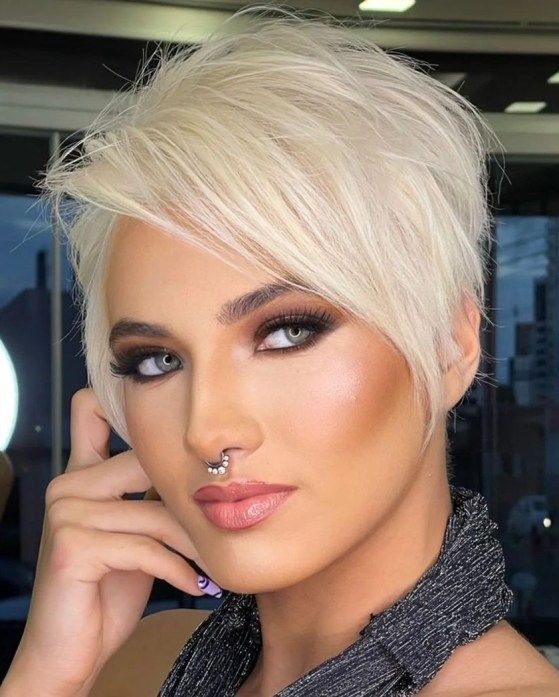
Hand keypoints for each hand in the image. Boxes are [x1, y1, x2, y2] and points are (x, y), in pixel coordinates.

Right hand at [2, 387, 207, 695]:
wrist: (70, 651)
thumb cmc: (108, 589)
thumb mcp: (133, 531)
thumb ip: (147, 495)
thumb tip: (202, 468)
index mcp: (81, 474)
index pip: (91, 408)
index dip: (125, 403)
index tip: (174, 429)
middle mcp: (68, 485)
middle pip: (147, 466)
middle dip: (188, 501)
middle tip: (219, 526)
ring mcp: (66, 514)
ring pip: (153, 513)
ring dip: (192, 544)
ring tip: (211, 563)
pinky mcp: (72, 547)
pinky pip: (145, 548)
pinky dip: (177, 570)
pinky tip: (194, 586)